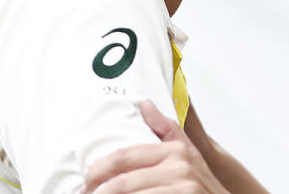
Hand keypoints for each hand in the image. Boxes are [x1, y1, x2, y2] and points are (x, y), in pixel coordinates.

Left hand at [84, 100, 229, 193]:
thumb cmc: (202, 185)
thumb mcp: (189, 153)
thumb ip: (166, 129)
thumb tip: (145, 104)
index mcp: (175, 150)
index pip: (124, 156)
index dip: (98, 170)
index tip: (86, 181)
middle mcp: (179, 168)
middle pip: (121, 183)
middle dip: (98, 192)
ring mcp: (182, 189)